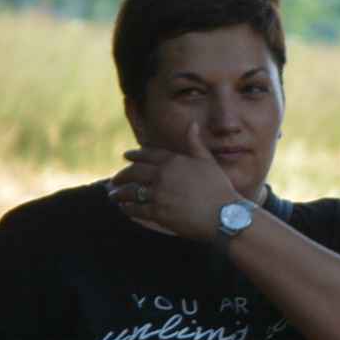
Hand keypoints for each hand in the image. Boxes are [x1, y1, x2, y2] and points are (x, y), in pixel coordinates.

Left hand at [109, 118, 242, 239]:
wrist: (225, 214)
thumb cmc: (220, 189)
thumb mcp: (208, 162)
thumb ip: (195, 144)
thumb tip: (192, 124)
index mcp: (173, 161)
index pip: (148, 154)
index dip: (135, 155)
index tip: (126, 156)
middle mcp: (163, 175)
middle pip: (134, 173)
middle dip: (122, 176)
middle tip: (115, 179)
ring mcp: (159, 194)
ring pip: (132, 191)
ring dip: (120, 193)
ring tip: (114, 195)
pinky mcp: (158, 212)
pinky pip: (137, 209)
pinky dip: (128, 208)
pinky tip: (124, 208)